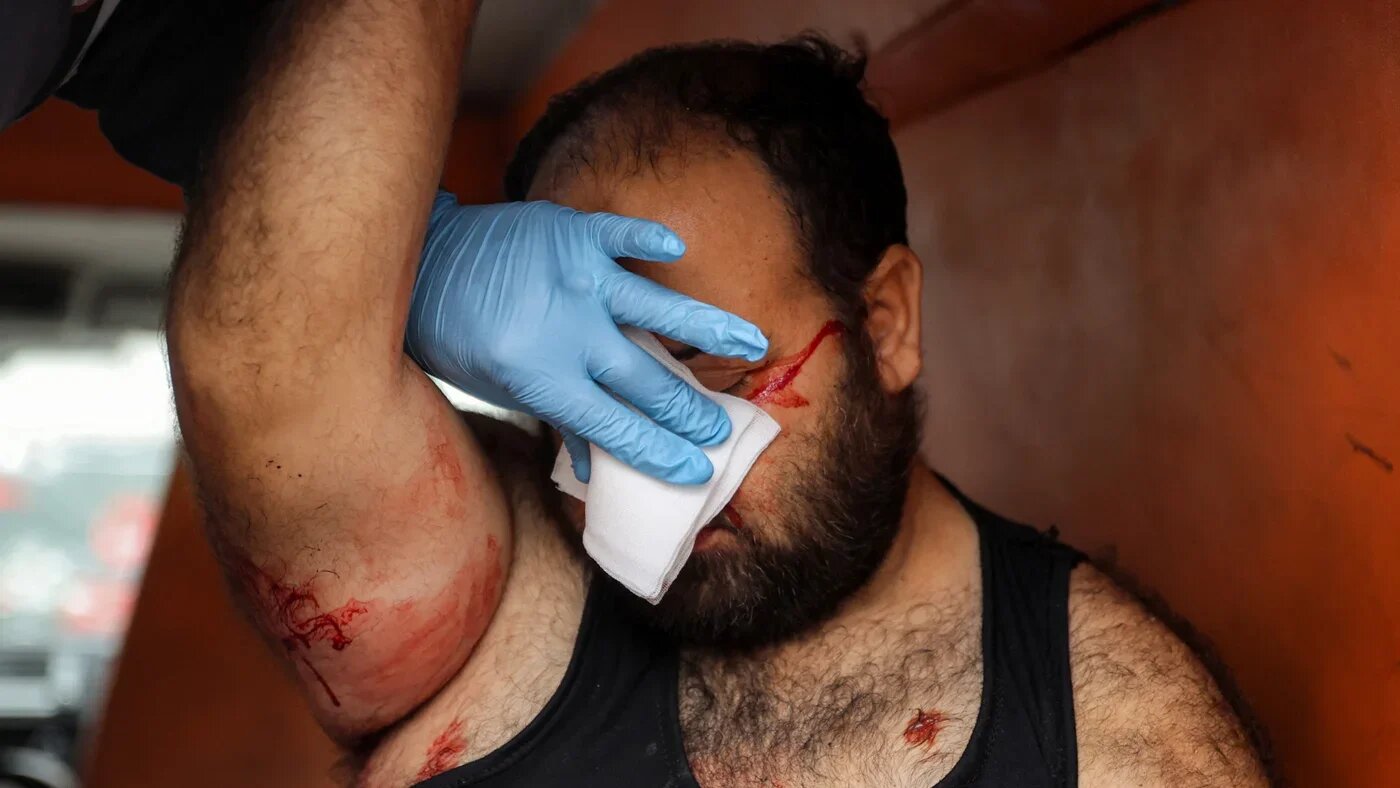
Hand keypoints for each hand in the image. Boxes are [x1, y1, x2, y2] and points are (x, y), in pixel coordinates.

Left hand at [406, 192, 768, 483]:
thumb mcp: (503, 390)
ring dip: (708, 328)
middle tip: (721, 428)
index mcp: (543, 378)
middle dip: (689, 410)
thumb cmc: (459, 339)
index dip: (660, 453)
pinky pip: (621, 235)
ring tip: (752, 343)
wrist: (419, 268)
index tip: (695, 469)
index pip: (617, 428)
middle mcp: (567, 329)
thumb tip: (594, 469)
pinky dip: (650, 239)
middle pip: (645, 379)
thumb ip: (558, 420)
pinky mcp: (572, 233)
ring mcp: (574, 277)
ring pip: (655, 307)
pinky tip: (677, 248)